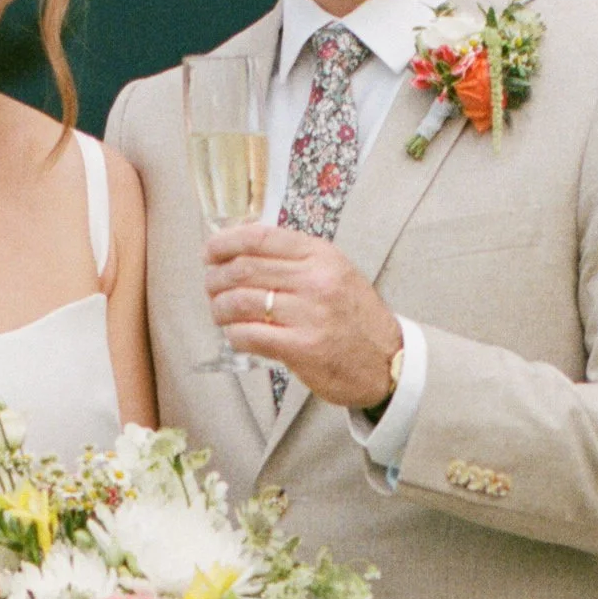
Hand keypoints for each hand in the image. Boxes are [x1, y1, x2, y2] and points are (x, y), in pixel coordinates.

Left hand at [205, 222, 399, 410]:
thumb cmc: (356, 318)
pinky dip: (234, 334)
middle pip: (244, 269)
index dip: (225, 242)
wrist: (388, 361)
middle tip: (211, 286)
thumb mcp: (335, 273)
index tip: (210, 251)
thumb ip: (296, 260)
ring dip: (219, 308)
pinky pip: (249, 334)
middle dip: (216, 278)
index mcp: (321, 256)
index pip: (260, 237)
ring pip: (240, 301)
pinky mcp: (303, 348)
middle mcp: (315, 280)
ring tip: (219, 313)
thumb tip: (243, 251)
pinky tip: (235, 335)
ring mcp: (309, 314)